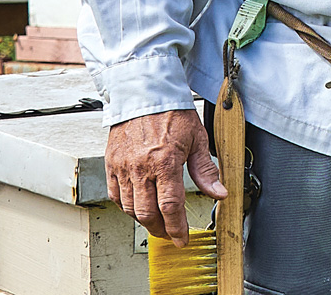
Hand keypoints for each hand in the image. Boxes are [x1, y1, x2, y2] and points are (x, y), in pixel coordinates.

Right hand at [105, 109, 228, 244]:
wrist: (144, 93)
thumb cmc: (171, 112)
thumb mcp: (197, 139)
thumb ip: (206, 170)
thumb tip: (219, 193)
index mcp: (165, 162)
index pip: (171, 206)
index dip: (177, 228)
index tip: (181, 238)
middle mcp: (141, 167)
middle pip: (147, 213)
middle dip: (160, 229)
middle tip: (169, 233)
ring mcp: (123, 166)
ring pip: (130, 208)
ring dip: (143, 220)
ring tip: (155, 221)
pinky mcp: (111, 163)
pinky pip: (115, 194)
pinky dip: (126, 206)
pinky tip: (137, 205)